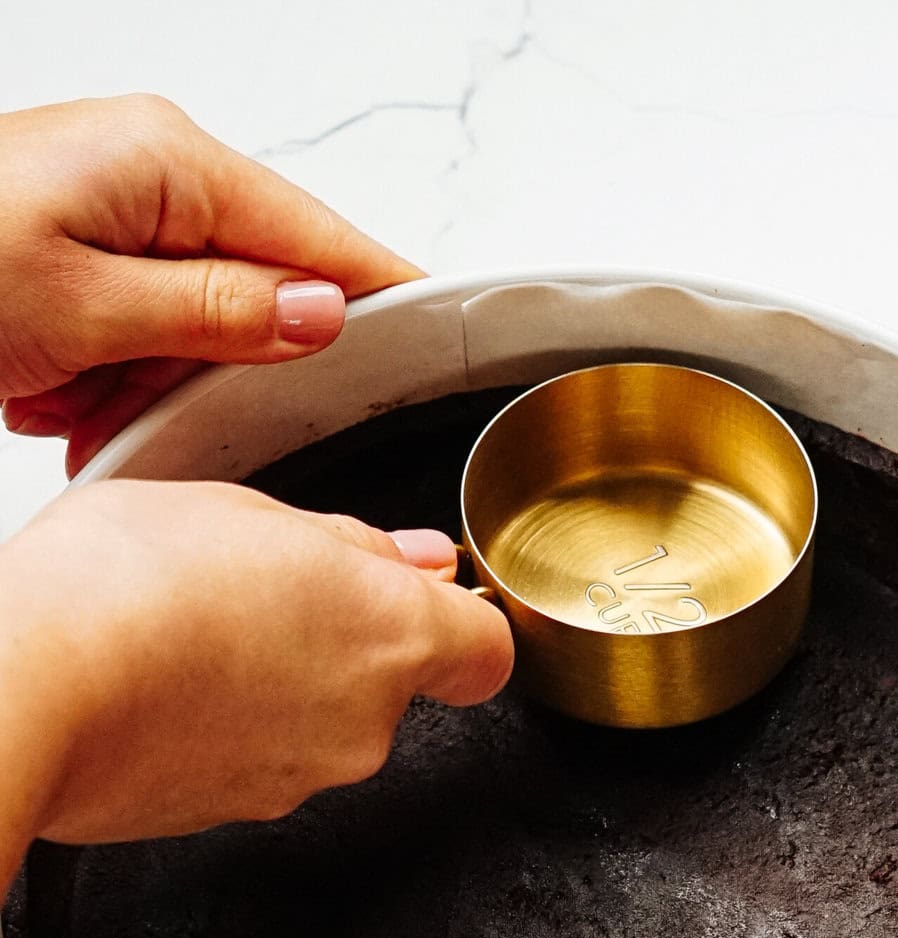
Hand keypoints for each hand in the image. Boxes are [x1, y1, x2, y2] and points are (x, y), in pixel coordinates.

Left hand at [0, 95, 419, 474]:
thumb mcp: (83, 305)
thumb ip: (215, 313)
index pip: (317, 236)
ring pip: (191, 332)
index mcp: (166, 163)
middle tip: (142, 410)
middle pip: (254, 298)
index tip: (440, 342)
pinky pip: (135, 334)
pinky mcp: (76, 252)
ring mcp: (111, 213)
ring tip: (73, 402)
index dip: (382, 296)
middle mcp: (146, 178)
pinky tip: (54, 394)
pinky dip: (102, 380)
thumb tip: (321, 313)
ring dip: (141, 387)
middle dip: (210, 374)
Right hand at [0, 481, 512, 888]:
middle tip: (257, 590)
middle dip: (337, 638)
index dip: (459, 621)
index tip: (426, 599)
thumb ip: (349, 542)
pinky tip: (165, 682)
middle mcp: (363, 722)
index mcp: (388, 633)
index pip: (486, 650)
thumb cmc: (119, 588)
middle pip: (388, 680)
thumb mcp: (243, 510)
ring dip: (277, 680)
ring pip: (318, 720)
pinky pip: (256, 759)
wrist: (28, 692)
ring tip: (191, 631)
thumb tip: (412, 560)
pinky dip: (226, 727)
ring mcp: (299, 779)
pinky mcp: (235, 815)